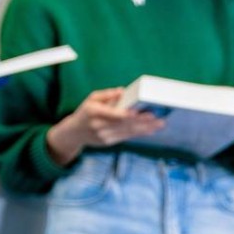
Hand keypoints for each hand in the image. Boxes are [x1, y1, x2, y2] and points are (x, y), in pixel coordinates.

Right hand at [45, 88, 164, 165]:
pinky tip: (149, 130)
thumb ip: (107, 95)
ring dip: (145, 129)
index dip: (128, 115)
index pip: (114, 114)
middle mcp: (98, 126)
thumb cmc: (85, 112)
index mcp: (93, 112)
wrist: (74, 133)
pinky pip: (126, 137)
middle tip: (158, 118)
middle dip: (143, 122)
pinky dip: (139, 133)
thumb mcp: (91, 98)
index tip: (141, 112)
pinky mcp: (108, 143)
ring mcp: (103, 136)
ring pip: (128, 132)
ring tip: (159, 125)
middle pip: (124, 124)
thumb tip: (124, 91)